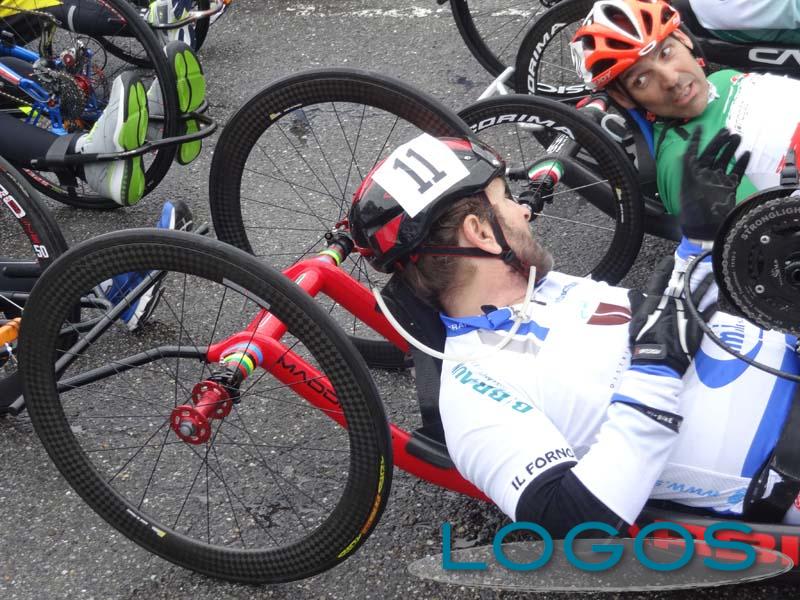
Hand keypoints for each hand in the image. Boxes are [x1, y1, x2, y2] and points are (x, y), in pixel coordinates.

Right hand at [627, 257, 715, 376]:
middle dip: (690, 271)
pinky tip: (721, 297)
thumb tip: (632, 291)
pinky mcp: (698, 322)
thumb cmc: (643, 339)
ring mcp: (687, 311)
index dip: (665, 268)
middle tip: (697, 260)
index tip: (669, 259)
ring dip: (706, 282)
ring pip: (699, 293)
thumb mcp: (635, 321)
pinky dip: (715, 303)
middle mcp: (673, 302)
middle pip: (683, 283)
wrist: (659, 357)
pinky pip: (709, 310)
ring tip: (714, 273)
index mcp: (656, 300)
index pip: (660, 279)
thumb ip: (636, 304)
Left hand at [679, 127, 750, 241]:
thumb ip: (688, 170)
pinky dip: (741, 164)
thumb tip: (685, 153)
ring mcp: (717, 181)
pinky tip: (747, 154)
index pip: (693, 152)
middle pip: (712, 154)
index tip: (700, 128)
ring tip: (738, 137)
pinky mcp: (728, 188)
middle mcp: (704, 175)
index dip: (696, 140)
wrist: (703, 228)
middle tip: (728, 131)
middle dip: (719, 142)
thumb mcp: (687, 186)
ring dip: (731, 149)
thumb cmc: (692, 209)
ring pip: (725, 160)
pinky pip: (736, 173)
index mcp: (691, 174)